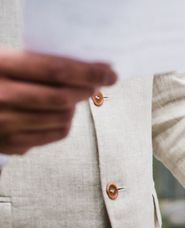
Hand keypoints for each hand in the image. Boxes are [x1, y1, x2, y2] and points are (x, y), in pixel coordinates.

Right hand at [0, 48, 116, 154]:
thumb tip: (89, 69)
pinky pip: (56, 134)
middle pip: (61, 98)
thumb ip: (39, 64)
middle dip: (86, 89)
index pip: (54, 70)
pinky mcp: (12, 144)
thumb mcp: (6, 60)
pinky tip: (61, 112)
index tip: (109, 72)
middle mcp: (0, 96)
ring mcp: (5, 124)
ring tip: (72, 96)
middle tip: (98, 82)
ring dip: (75, 106)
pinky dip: (66, 122)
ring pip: (63, 118)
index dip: (87, 72)